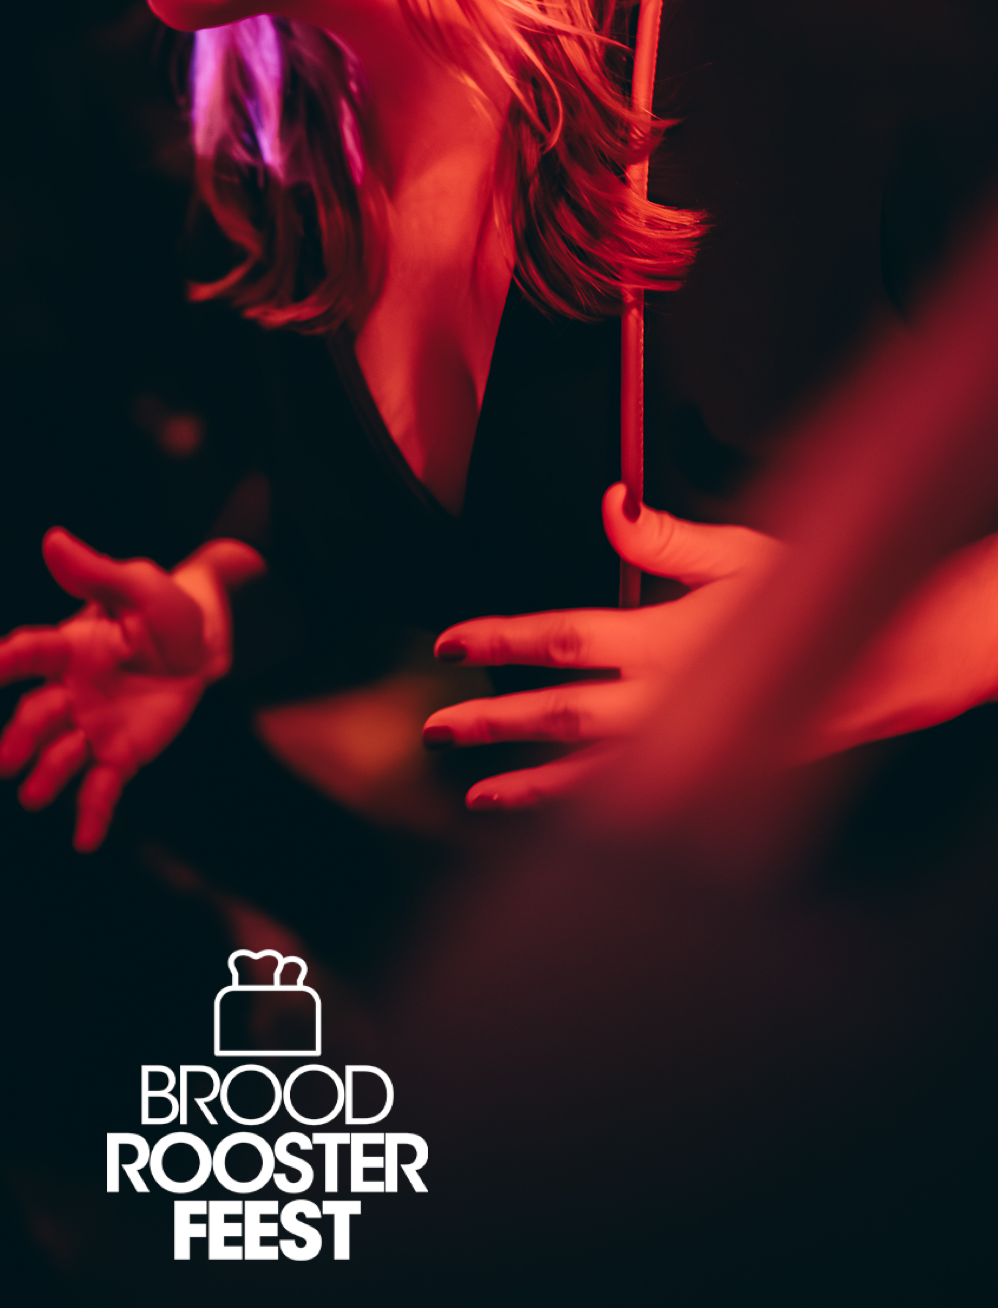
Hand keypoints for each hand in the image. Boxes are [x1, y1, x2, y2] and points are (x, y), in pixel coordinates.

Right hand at [0, 529, 262, 850]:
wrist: (203, 647)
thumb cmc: (165, 609)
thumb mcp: (137, 586)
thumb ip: (95, 574)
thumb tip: (53, 540)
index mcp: (70, 648)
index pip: (32, 654)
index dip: (4, 661)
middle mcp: (70, 691)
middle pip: (38, 716)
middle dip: (19, 738)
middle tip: (5, 759)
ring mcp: (92, 727)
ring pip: (61, 756)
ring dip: (45, 777)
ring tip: (33, 796)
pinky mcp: (120, 755)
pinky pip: (102, 788)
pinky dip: (91, 815)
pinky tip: (84, 841)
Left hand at [423, 485, 774, 808]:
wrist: (878, 672)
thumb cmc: (808, 603)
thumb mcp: (740, 553)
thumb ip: (666, 536)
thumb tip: (610, 502)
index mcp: (669, 641)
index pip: (565, 637)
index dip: (501, 639)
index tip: (450, 644)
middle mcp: (669, 702)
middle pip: (560, 716)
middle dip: (493, 724)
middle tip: (435, 729)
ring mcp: (686, 747)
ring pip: (591, 774)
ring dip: (529, 785)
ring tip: (476, 793)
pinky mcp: (705, 774)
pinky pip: (632, 797)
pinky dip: (585, 807)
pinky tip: (551, 812)